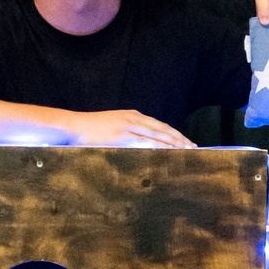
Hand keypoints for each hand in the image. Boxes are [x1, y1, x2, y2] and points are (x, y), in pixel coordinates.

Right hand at [70, 111, 195, 148]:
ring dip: (174, 143)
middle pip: (163, 129)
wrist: (74, 126)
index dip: (175, 134)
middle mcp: (134, 118)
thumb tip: (142, 147)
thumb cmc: (91, 130)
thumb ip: (129, 135)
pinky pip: (145, 142)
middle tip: (194, 147)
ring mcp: (128, 126)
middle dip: (180, 138)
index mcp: (133, 115)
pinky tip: (168, 152)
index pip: (160, 125)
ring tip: (187, 151)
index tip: (187, 142)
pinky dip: (159, 147)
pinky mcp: (122, 136)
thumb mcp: (114, 128)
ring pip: (157, 135)